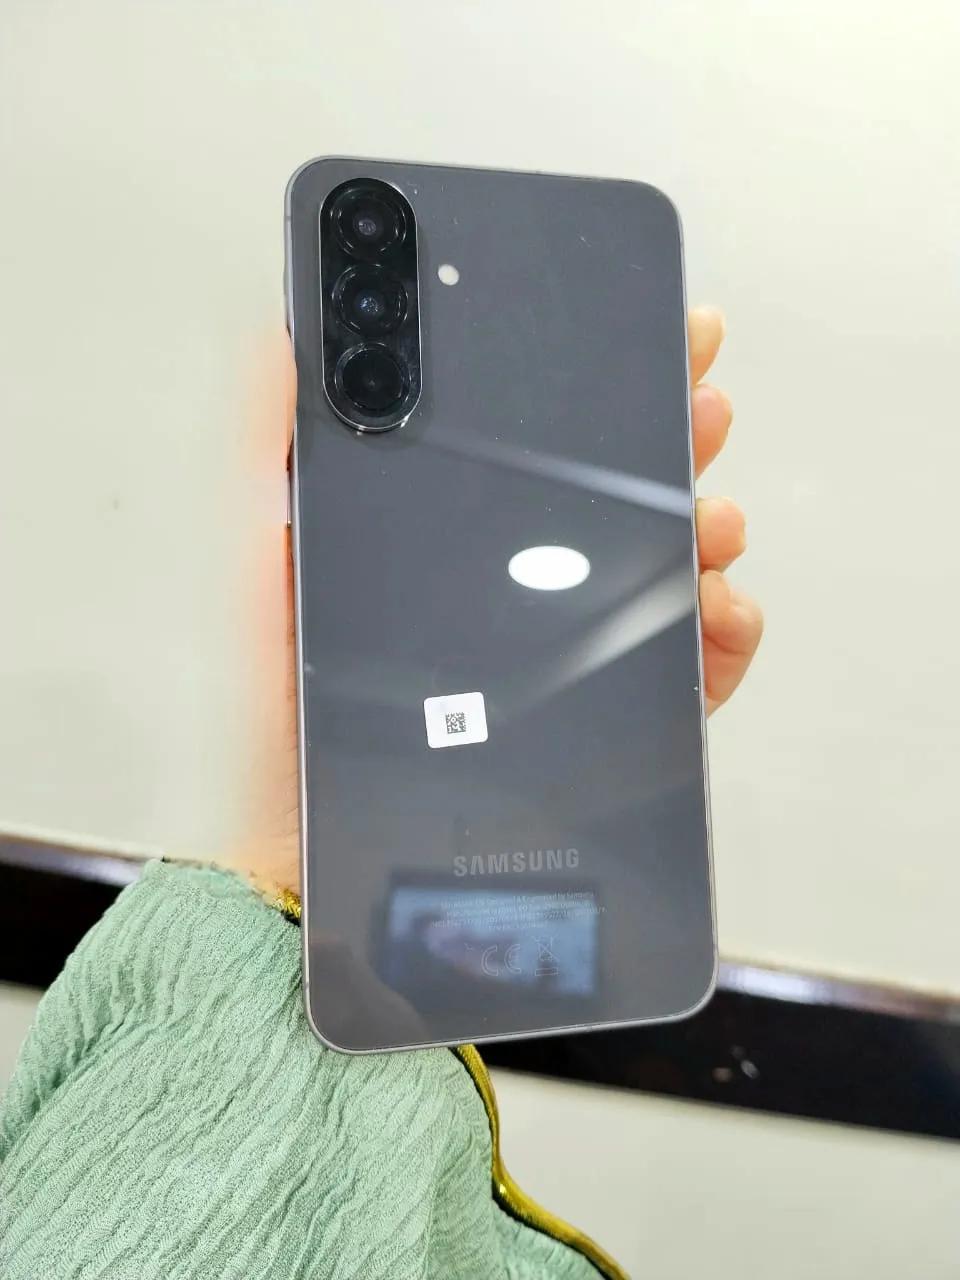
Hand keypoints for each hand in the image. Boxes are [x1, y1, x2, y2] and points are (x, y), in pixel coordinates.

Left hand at [230, 308, 761, 894]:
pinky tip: (717, 611)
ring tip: (712, 518)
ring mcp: (575, 649)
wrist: (323, 843)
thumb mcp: (268, 570)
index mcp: (460, 536)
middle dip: (677, 436)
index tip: (658, 333)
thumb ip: (269, 460)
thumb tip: (280, 345)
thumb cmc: (289, 707)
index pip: (543, 444)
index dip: (605, 384)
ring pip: (670, 569)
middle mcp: (524, 585)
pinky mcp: (608, 719)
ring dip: (707, 528)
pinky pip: (692, 667)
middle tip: (704, 399)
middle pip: (623, 493)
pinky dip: (722, 634)